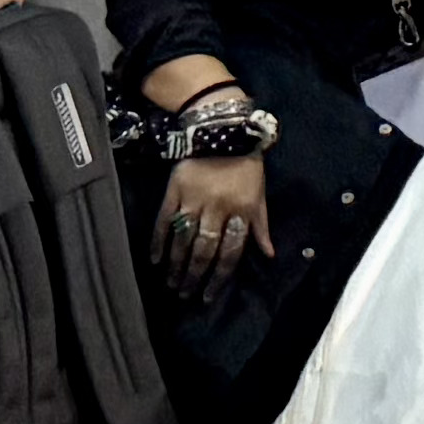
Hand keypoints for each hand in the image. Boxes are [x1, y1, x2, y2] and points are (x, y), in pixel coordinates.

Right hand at [152, 144, 270, 298]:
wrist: (222, 128)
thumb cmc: (245, 163)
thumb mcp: (260, 193)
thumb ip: (261, 225)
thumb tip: (269, 254)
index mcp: (241, 211)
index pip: (230, 253)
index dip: (219, 278)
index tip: (208, 296)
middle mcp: (218, 209)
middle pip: (204, 251)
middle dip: (194, 276)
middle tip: (184, 294)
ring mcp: (194, 200)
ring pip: (184, 240)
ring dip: (176, 265)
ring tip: (170, 283)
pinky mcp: (174, 190)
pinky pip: (164, 220)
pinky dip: (158, 241)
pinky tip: (154, 259)